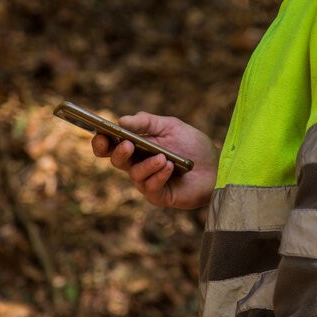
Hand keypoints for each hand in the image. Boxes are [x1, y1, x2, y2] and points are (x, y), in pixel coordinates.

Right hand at [92, 112, 218, 208]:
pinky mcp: (159, 196)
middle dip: (119, 152)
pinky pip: (150, 187)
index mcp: (136, 146)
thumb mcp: (171, 126)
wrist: (216, 166)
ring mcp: (147, 181)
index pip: (110, 145)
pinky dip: (159, 176)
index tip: (100, 134)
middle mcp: (137, 165)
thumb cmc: (192, 145)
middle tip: (128, 145)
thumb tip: (122, 120)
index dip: (101, 141)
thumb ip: (147, 122)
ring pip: (134, 174)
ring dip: (147, 165)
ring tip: (163, 157)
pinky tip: (169, 167)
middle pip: (116, 161)